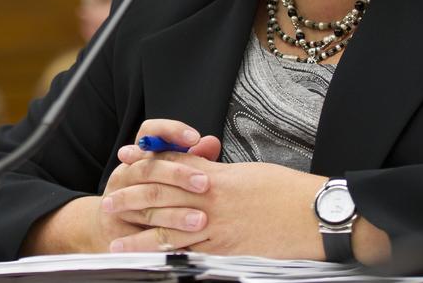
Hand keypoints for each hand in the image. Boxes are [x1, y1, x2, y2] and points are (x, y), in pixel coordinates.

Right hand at [97, 120, 214, 250]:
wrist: (112, 223)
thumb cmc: (147, 195)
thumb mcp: (168, 173)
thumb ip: (192, 158)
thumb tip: (211, 143)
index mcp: (139, 155)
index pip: (150, 131)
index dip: (171, 132)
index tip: (194, 138)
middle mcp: (126, 173)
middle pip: (149, 167)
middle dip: (179, 174)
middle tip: (204, 183)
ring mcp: (117, 197)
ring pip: (146, 201)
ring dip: (175, 213)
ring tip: (199, 219)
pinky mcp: (117, 225)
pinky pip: (141, 232)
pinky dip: (162, 238)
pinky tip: (182, 243)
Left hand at [104, 119, 323, 256]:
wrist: (313, 215)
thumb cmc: (286, 191)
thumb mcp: (248, 172)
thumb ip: (219, 172)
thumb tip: (200, 169)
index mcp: (216, 175)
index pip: (172, 164)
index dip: (146, 160)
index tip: (127, 158)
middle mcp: (210, 200)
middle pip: (161, 195)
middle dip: (132, 197)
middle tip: (109, 201)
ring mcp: (216, 227)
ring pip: (167, 229)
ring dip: (139, 234)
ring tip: (116, 237)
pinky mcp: (226, 251)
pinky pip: (189, 255)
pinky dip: (165, 258)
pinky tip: (147, 262)